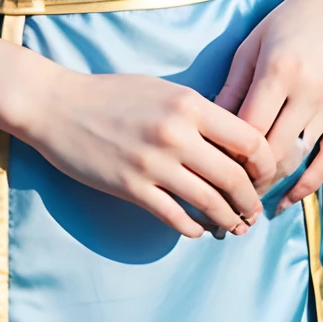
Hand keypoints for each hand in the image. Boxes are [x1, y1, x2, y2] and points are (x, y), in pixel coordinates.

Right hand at [0, 17, 271, 237]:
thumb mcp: (163, 90)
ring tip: (233, 228)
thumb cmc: (112, 95)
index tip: (263, 176)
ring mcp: (153, 163)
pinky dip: (191, 228)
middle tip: (254, 212)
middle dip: (250, 201)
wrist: (57, 106)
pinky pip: (174, 217)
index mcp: (189, 105)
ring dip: (227, 220)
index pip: (248, 139)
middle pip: (234, 177)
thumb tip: (235, 142)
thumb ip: (199, 113)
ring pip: (208, 202)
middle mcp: (176, 134)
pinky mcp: (130, 187)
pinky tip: (195, 230)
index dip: (265, 164)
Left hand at [215, 0, 322, 207]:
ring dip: (271, 185)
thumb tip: (207, 126)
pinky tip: (287, 201)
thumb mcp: (254, 43)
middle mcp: (308, 92)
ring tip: (245, 200)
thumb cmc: (292, 19)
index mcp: (279, 71)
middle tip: (220, 193)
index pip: (247, 129)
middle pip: (271, 151)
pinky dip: (308, 186)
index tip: (206, 167)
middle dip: (244, 178)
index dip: (226, 153)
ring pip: (297, 159)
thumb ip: (233, 86)